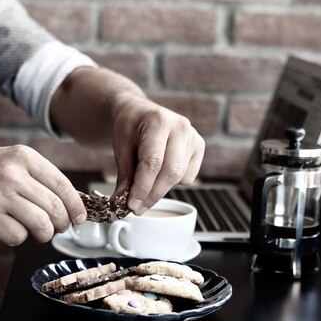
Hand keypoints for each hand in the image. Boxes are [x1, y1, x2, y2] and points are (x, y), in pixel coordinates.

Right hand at [0, 145, 85, 245]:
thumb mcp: (12, 162)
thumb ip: (40, 178)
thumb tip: (72, 204)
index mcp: (24, 157)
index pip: (62, 184)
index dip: (76, 205)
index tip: (79, 217)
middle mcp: (12, 174)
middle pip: (55, 207)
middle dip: (62, 223)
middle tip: (58, 227)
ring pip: (41, 224)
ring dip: (44, 234)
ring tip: (39, 232)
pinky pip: (18, 236)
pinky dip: (19, 237)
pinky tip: (11, 228)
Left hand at [49, 66, 204, 213]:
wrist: (140, 112)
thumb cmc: (130, 127)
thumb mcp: (121, 147)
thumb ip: (125, 175)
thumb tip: (122, 203)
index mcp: (158, 121)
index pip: (153, 162)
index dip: (143, 187)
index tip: (132, 204)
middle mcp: (180, 127)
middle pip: (171, 172)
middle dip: (153, 195)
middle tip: (137, 208)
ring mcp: (193, 136)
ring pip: (179, 176)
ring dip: (160, 190)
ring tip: (144, 190)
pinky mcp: (199, 146)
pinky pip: (189, 176)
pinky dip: (173, 182)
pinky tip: (161, 173)